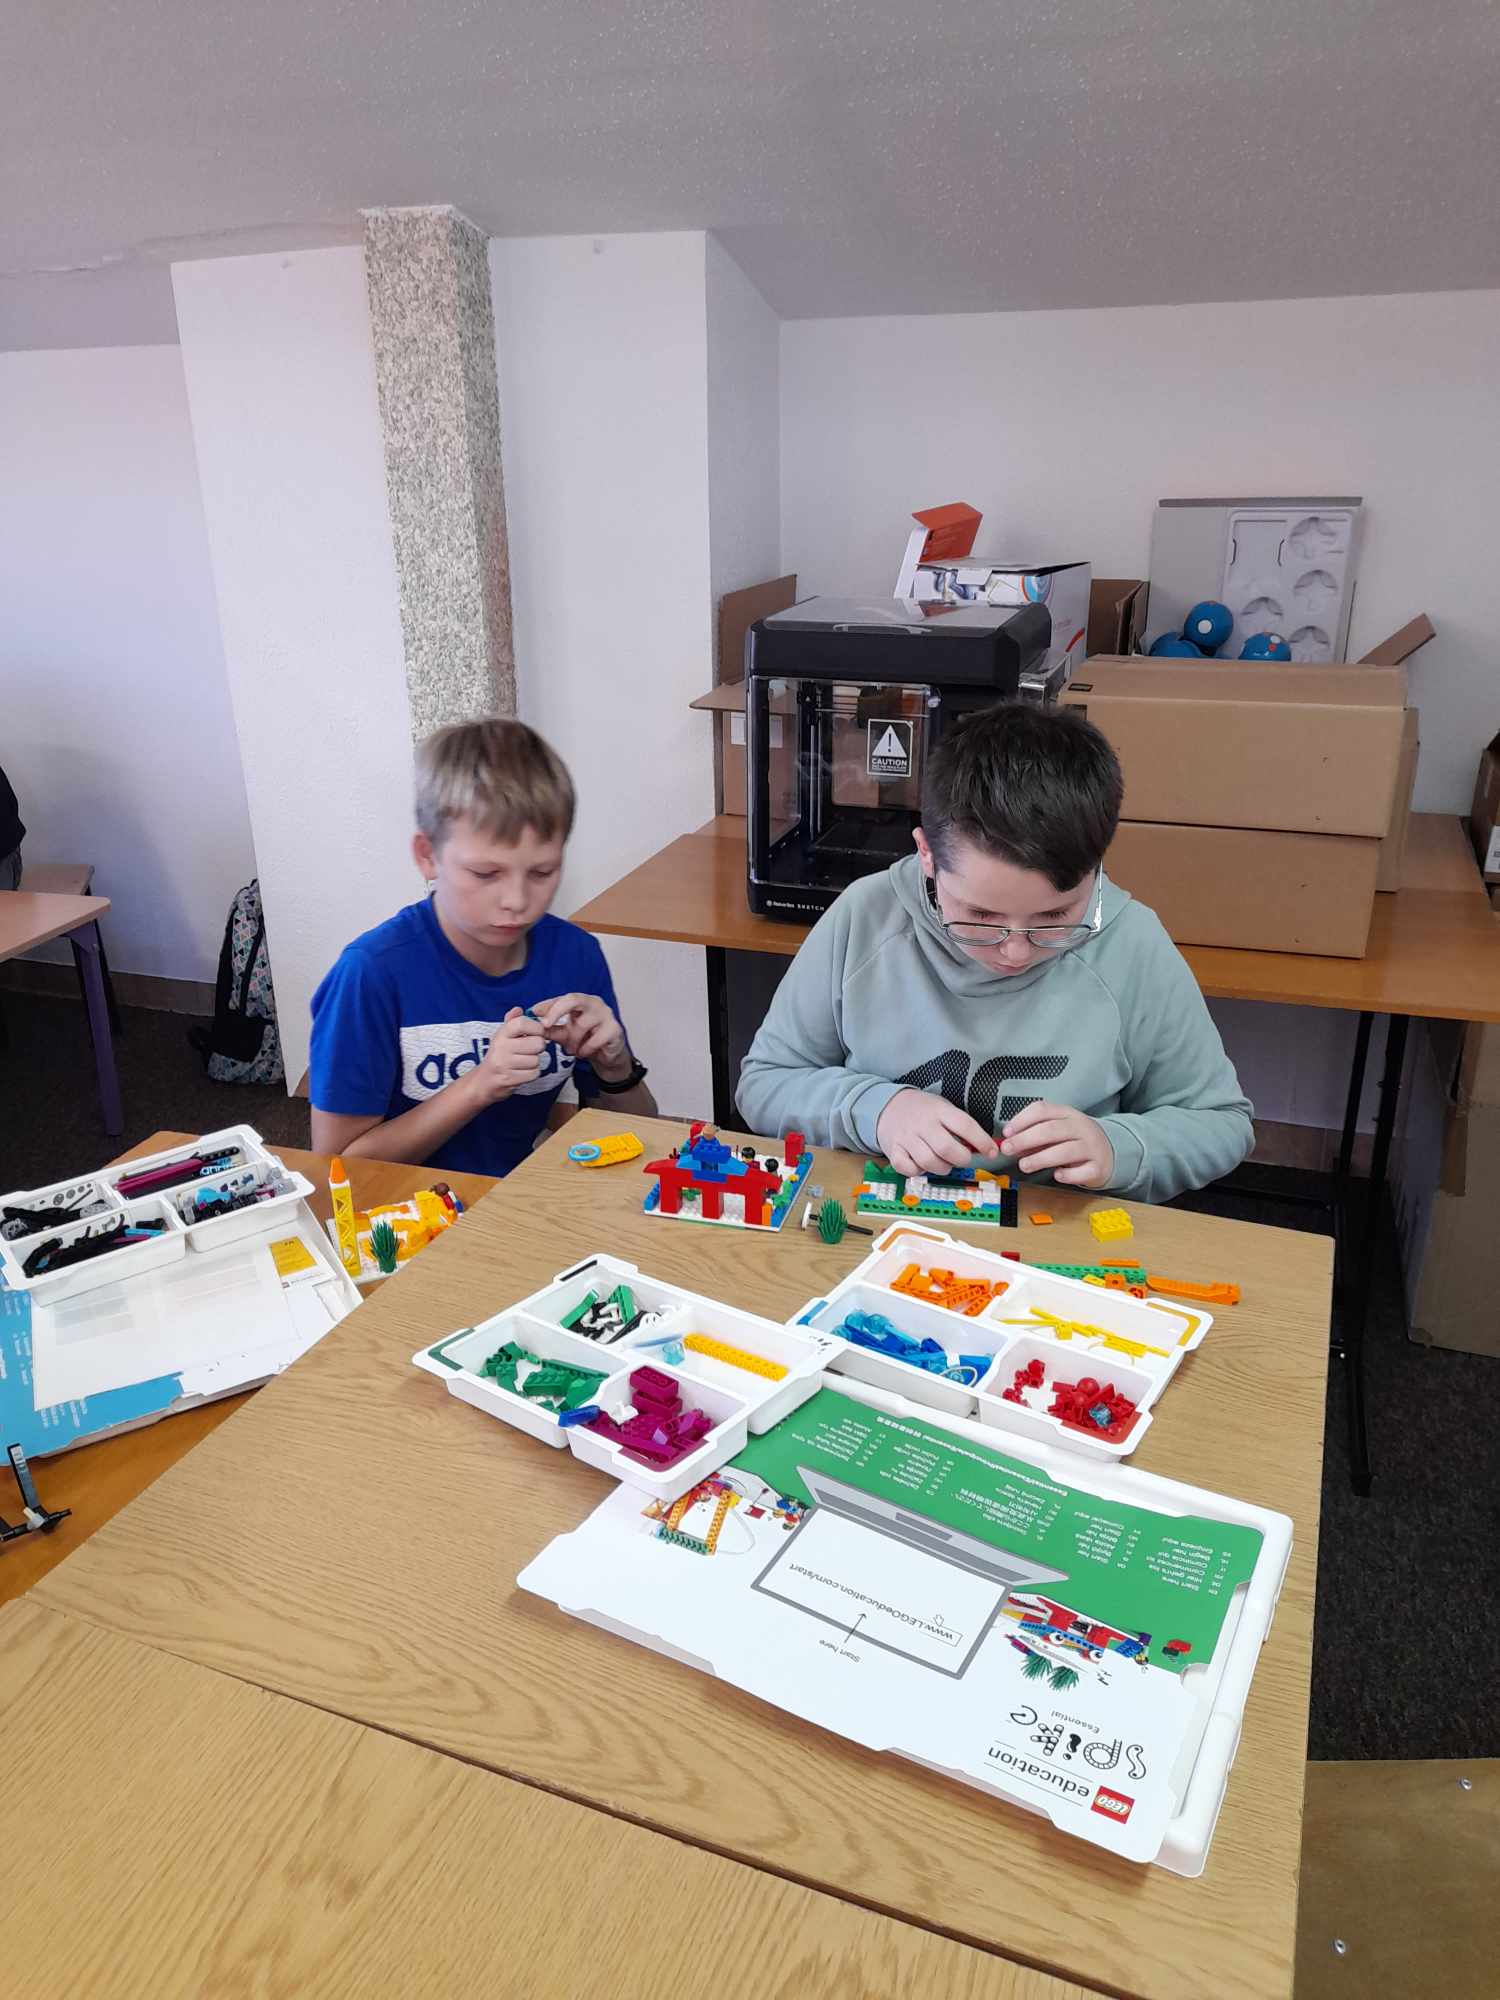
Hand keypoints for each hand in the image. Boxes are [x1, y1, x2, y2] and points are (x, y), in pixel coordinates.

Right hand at [475, 1008, 547, 1101]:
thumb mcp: (503, 1035)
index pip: (523, 1023)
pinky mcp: (508, 1079)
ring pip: (536, 1060)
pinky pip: (534, 1074)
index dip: (537, 1027)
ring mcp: (503, 1064)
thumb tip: (518, 1009)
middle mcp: (501, 1047)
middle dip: (538, 1047)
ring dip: (534, 1062)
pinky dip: (532, 1074)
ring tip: (523, 1062)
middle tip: (530, 1050)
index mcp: (501, 1033)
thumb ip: (512, 1021)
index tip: (537, 1033)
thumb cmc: (499, 1055)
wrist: (484, 1080)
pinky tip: (522, 1072)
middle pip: (537, 1043)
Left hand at [531, 993, 630, 1077]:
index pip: (562, 998)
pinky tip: (584, 1052)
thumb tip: (530, 1023)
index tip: (533, 1013)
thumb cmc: (585, 1039)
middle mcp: (594, 1003)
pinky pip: (595, 1039)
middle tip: (545, 1025)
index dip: (547, 1005)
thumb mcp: (564, 1034)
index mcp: (581, 1001)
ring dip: (573, 1041)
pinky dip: (585, 1049)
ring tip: (571, 1049)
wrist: (606, 1056)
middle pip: (573, 999)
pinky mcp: (615, 1029)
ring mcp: (606, 1015)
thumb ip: (549, 1029)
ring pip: (582, 1025)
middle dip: (556, 1011)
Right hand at [875, 1090, 996, 1176]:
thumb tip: (986, 1147)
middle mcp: (923, 1124)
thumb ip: (961, 1126)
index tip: (992, 1152)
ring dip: (942, 1168)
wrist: (888, 1106)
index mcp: (939, 1110)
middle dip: (961, 1159)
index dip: (982, 1141)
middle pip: (946, 1148)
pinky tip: (922, 1164)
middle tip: (963, 1158)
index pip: (965, 1126)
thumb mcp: (943, 1108)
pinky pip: (908, 1169)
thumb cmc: (923, 1111)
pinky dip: (918, 1171)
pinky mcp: (894, 1151)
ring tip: (944, 1162)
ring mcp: (906, 1138)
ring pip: (929, 1162)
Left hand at [1001, 1100, 1113, 1186]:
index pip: (1042, 1110)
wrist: (1110, 1152)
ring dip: (1040, 1158)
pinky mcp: (1098, 1167)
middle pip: (1051, 1130)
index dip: (1021, 1120)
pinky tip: (1056, 1175)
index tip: (1006, 1133)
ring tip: (1024, 1165)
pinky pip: (1082, 1172)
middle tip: (1008, 1149)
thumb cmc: (1076, 1141)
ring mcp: (1092, 1147)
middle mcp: (1081, 1127)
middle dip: (1025, 1139)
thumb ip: (1034, 1136)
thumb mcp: (1057, 1131)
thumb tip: (1010, 1143)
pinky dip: (1067, 1175)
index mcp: (1068, 1114)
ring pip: (1065, 1151)